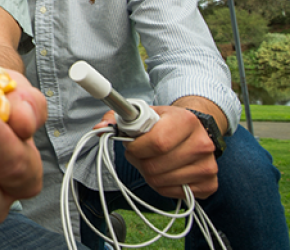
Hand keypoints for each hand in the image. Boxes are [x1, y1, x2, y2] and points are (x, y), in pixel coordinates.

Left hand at [97, 105, 218, 198]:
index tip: (132, 145)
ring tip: (152, 161)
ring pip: (161, 182)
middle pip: (155, 166)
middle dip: (139, 162)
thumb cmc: (164, 123)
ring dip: (148, 174)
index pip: (156, 143)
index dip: (136, 148)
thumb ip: (117, 118)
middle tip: (140, 154)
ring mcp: (208, 166)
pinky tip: (164, 172)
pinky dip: (162, 186)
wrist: (194, 130)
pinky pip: (173, 194)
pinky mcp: (210, 184)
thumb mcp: (143, 114)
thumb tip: (99, 128)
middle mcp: (202, 144)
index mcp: (186, 121)